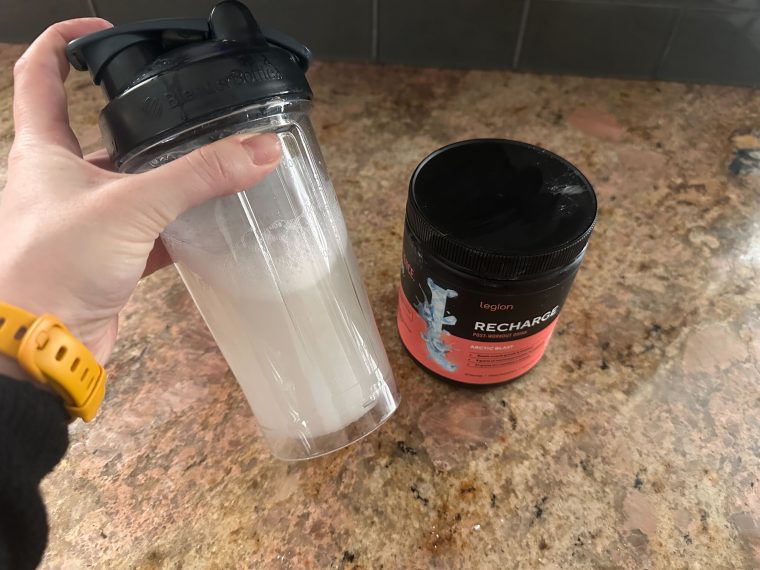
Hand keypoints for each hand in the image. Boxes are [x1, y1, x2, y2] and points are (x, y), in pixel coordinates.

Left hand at [0, 19, 280, 379]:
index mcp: (43, 151)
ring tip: (208, 166)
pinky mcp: (105, 258)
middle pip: (98, 133)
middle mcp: (59, 181)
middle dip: (141, 121)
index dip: (68, 43)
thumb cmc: (50, 269)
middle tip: (183, 112)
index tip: (106, 33)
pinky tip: (206, 226)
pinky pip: (147, 232)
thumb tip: (257, 151)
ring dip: (167, 179)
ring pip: (130, 186)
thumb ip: (199, 177)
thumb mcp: (131, 206)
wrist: (41, 344)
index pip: (42, 74)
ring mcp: (82, 221)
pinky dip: (177, 228)